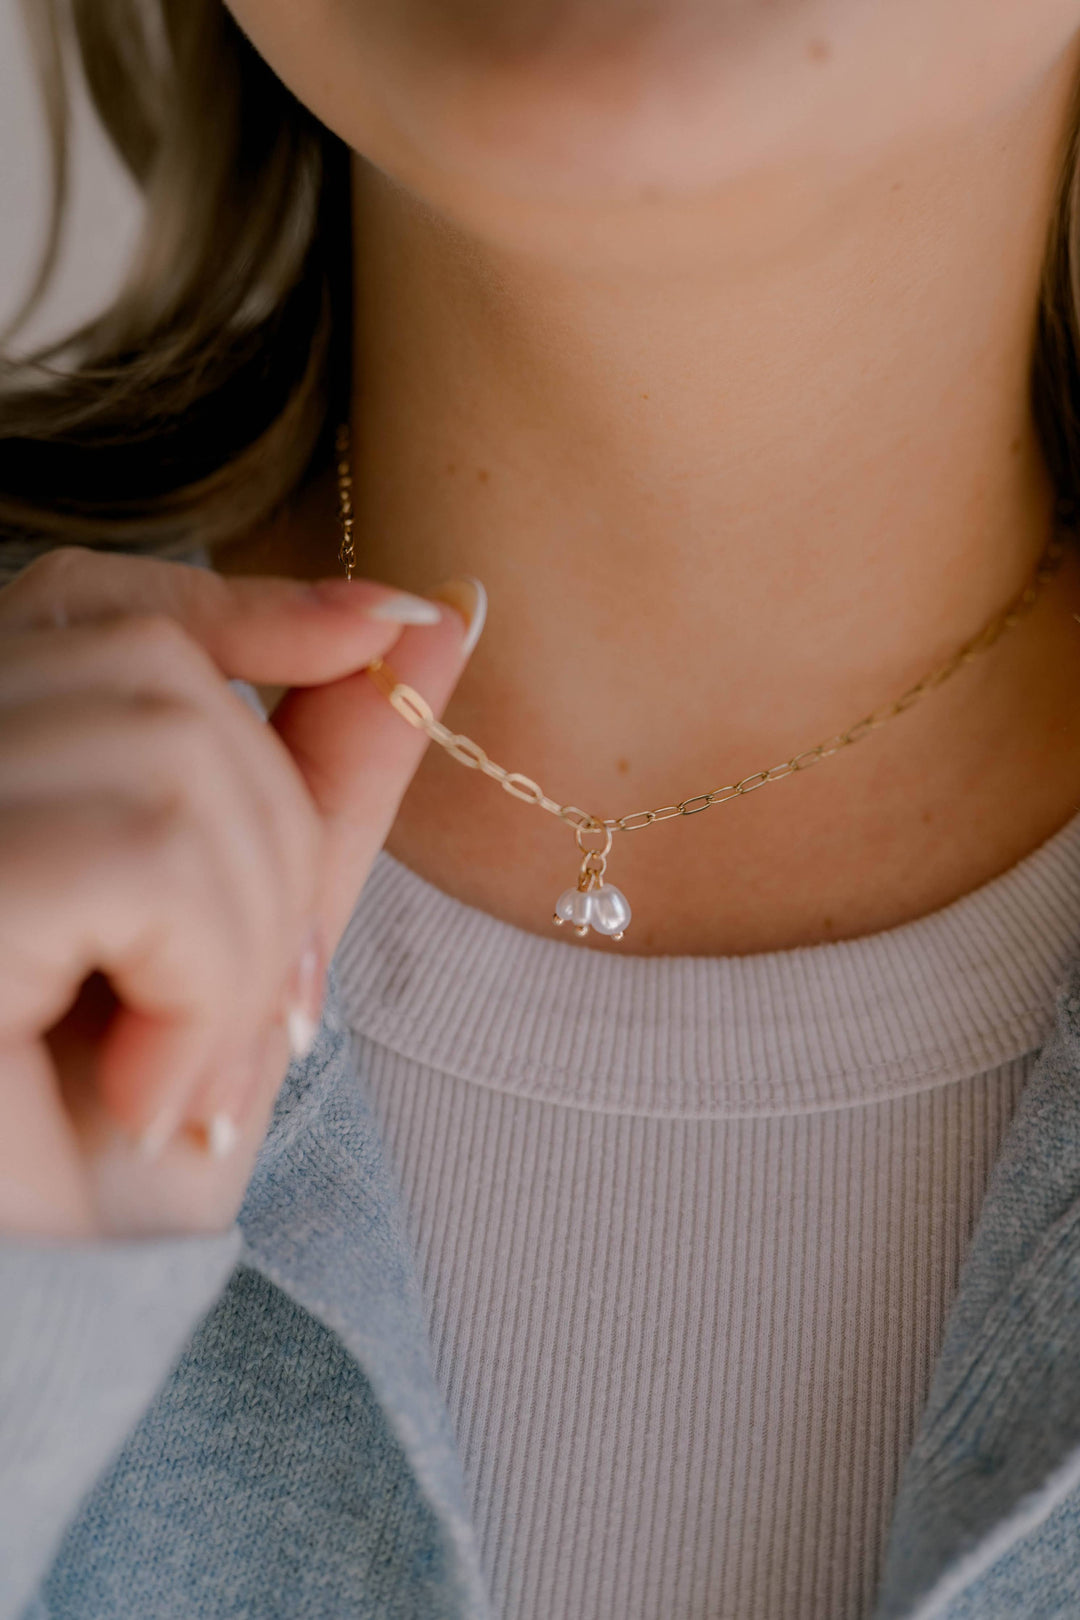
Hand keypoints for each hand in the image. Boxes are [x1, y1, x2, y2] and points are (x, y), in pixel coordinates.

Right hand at [0, 548, 476, 1239]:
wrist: (31, 1332)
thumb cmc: (113, 1157)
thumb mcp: (249, 943)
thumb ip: (320, 781)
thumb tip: (436, 618)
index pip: (99, 607)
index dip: (244, 603)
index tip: (398, 623)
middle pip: (170, 689)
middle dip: (272, 858)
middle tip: (253, 1031)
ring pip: (175, 758)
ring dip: (241, 937)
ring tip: (184, 1073)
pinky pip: (146, 859)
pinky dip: (199, 980)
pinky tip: (140, 1085)